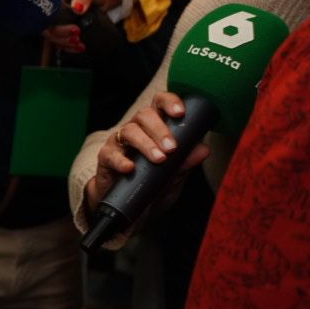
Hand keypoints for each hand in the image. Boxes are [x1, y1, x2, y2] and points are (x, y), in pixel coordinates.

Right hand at [24, 0, 85, 52]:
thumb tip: (77, 8)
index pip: (44, 7)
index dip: (54, 21)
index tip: (72, 28)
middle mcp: (51, 0)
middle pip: (45, 22)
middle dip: (60, 33)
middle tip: (76, 35)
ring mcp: (55, 12)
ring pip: (50, 31)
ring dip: (63, 41)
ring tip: (78, 42)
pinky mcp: (61, 22)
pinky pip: (57, 36)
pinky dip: (67, 44)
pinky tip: (77, 47)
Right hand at [87, 92, 209, 209]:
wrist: (131, 206)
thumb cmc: (153, 183)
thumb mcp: (174, 174)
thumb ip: (186, 162)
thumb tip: (203, 149)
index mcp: (154, 127)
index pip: (159, 104)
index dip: (169, 102)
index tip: (180, 112)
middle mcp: (135, 129)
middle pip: (144, 115)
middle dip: (160, 129)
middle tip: (171, 148)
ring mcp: (119, 142)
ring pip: (129, 131)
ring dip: (145, 144)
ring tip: (159, 159)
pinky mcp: (106, 158)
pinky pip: (111, 154)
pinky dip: (121, 160)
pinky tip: (131, 168)